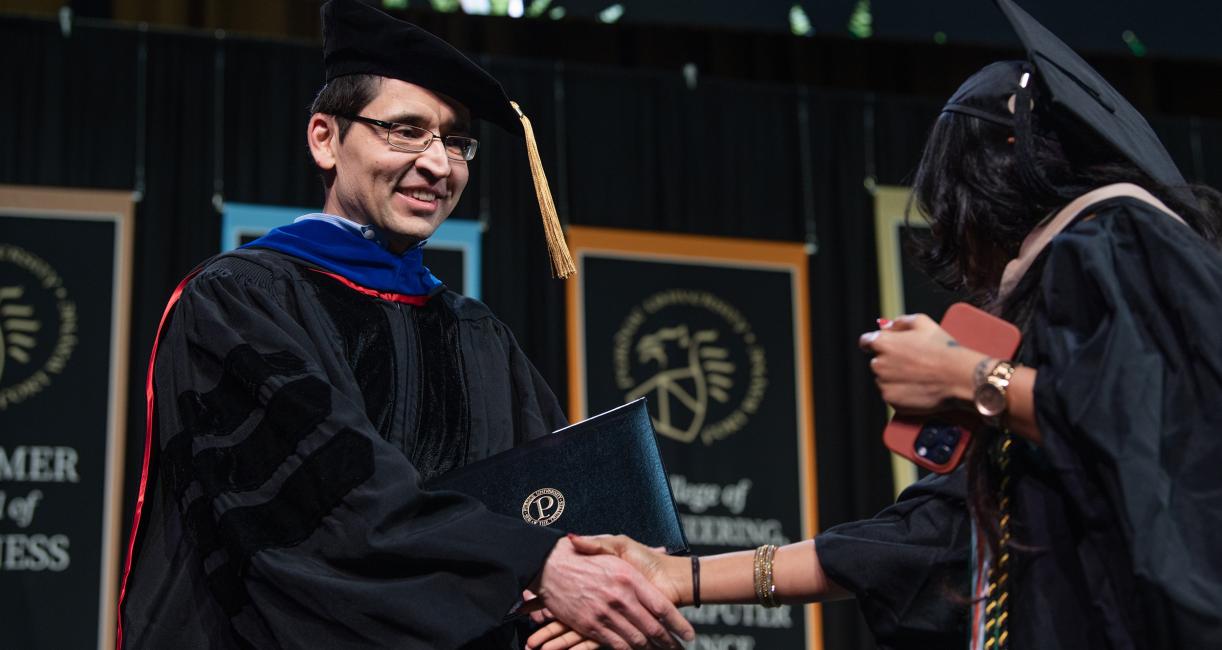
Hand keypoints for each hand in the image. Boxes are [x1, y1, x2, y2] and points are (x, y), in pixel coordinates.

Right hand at [533, 536, 694, 649]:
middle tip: (679, 648)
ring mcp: (605, 614)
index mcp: (629, 577)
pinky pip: (615, 644)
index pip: (662, 607)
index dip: (678, 624)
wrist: (550, 565)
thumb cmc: (584, 555)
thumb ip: (637, 555)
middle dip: (669, 642)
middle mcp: (620, 597)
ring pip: (636, 639)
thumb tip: (664, 551)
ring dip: (652, 649)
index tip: (689, 634)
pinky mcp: (590, 626)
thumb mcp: (614, 547)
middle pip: (652, 628)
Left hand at [859, 314, 983, 413]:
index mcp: (883, 343)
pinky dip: (901, 392)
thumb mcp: (922, 322)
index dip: (872, 343)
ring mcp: (884, 384)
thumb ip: (899, 322)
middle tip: (912, 362)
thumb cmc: (943, 349)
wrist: (958, 377)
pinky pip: (892, 395)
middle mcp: (879, 364)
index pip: (866, 342)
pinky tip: (918, 387)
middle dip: (890, 361)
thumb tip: (888, 326)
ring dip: (895, 378)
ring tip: (918, 375)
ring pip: (884, 380)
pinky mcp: (892, 401)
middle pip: (878, 362)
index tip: (877, 346)